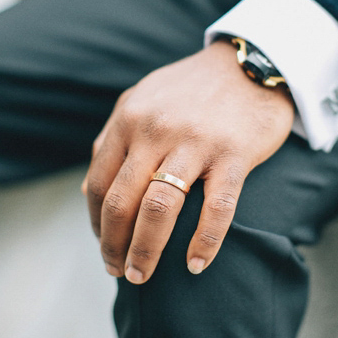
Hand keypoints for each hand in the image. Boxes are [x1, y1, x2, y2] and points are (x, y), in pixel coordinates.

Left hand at [84, 41, 294, 283]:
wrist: (250, 62)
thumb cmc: (189, 89)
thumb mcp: (140, 102)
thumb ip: (112, 141)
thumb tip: (87, 191)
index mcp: (128, 121)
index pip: (99, 183)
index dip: (96, 222)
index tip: (103, 245)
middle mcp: (154, 131)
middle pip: (122, 201)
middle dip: (114, 244)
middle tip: (118, 272)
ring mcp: (194, 143)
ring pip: (160, 208)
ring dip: (146, 250)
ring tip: (142, 276)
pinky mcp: (233, 154)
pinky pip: (216, 208)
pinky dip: (203, 243)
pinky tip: (195, 266)